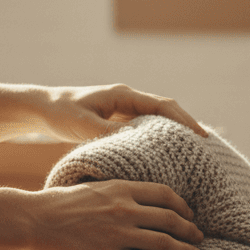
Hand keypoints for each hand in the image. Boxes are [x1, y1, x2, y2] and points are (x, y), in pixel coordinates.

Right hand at [30, 179, 203, 249]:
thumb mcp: (95, 186)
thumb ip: (118, 191)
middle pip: (171, 219)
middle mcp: (125, 210)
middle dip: (191, 230)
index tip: (189, 214)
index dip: (183, 206)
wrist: (36, 220)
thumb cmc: (60, 203)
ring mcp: (118, 234)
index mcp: (122, 188)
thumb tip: (137, 198)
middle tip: (199, 237)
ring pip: (165, 243)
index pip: (165, 194)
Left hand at [35, 84, 206, 142]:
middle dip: (187, 125)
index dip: (184, 120)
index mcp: (123, 95)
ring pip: (158, 119)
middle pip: (167, 111)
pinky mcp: (119, 120)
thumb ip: (109, 133)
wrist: (42, 108)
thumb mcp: (83, 125)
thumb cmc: (60, 114)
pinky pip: (147, 127)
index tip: (201, 136)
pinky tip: (168, 153)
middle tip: (207, 145)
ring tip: (193, 151)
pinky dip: (160, 138)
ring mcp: (125, 109)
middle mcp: (128, 99)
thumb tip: (136, 141)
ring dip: (175, 132)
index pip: (163, 106)